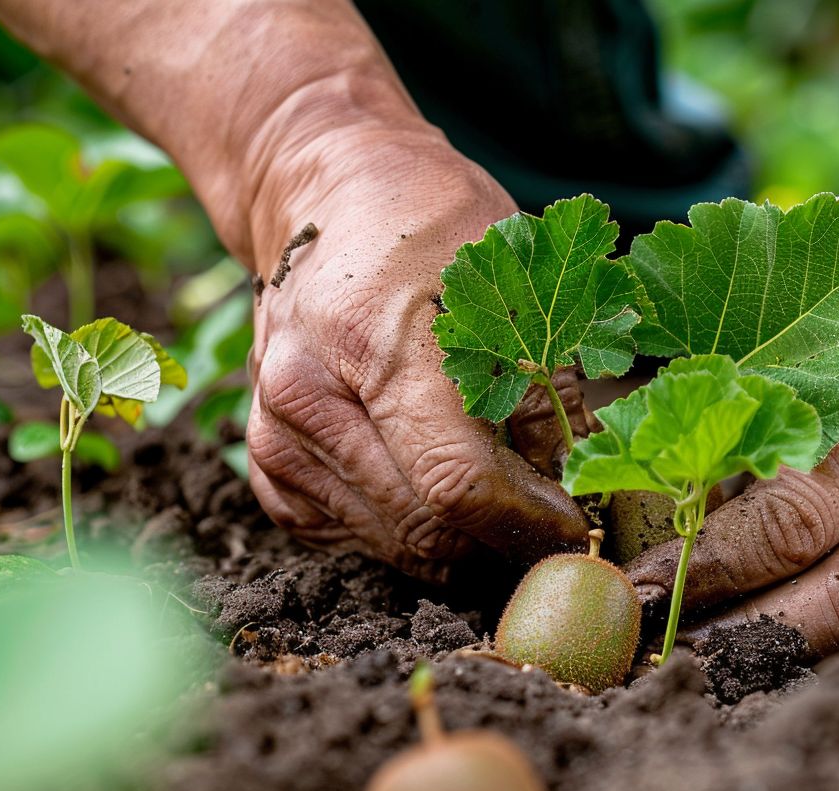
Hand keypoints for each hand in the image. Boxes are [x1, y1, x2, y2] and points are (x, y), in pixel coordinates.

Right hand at [243, 126, 588, 581]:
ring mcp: (278, 434)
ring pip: (392, 543)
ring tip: (498, 499)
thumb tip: (569, 487)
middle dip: (498, 540)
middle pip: (424, 526)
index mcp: (377, 343)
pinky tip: (432, 488)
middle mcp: (310, 397)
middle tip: (546, 522)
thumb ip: (545, 393)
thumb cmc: (432, 228)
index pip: (456, 483)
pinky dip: (405, 531)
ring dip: (456, 541)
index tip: (572, 528)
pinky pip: (351, 538)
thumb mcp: (512, 283)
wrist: (327, 199)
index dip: (524, 522)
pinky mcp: (267, 463)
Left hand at [627, 274, 838, 654]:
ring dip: (794, 658)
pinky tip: (791, 655)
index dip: (709, 567)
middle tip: (674, 654)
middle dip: (748, 636)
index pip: (790, 518)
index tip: (644, 592)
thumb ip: (749, 437)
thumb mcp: (816, 362)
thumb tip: (664, 520)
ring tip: (719, 663)